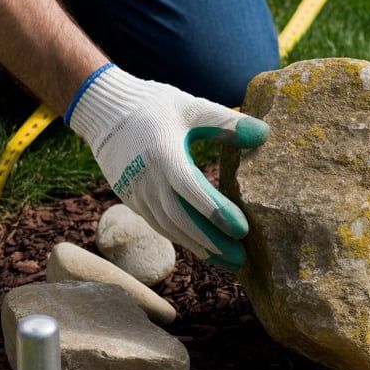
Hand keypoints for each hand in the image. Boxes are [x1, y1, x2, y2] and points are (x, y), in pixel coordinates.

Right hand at [67, 64, 267, 271]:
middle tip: (241, 260)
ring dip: (199, 247)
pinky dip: (182, 239)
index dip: (217, 212)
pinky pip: (159, 225)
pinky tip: (204, 248)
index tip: (243, 230)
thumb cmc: (154, 107)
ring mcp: (138, 194)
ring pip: (169, 228)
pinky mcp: (133, 200)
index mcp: (165, 156)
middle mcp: (149, 180)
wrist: (104, 111)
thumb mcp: (193, 108)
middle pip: (181, 220)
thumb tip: (264, 134)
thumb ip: (227, 123)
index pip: (192, 191)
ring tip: (228, 262)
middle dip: (212, 242)